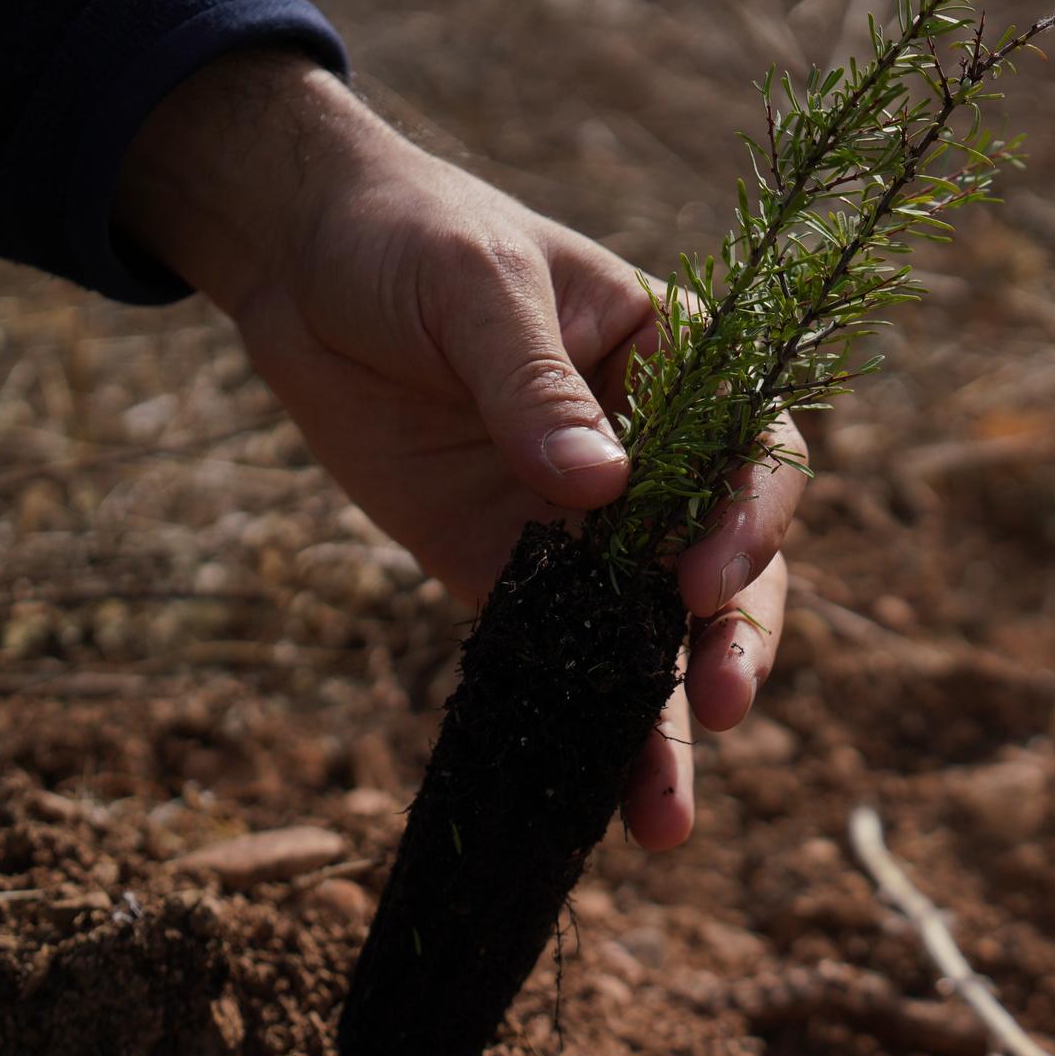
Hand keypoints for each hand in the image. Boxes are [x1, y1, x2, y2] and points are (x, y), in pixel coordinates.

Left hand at [115, 51, 801, 848]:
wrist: (301, 262)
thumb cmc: (409, 237)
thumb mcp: (475, 287)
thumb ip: (535, 388)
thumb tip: (599, 491)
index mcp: (681, 367)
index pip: (753, 453)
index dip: (748, 522)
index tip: (700, 580)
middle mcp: (655, 458)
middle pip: (726, 568)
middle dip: (732, 643)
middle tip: (721, 704)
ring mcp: (584, 525)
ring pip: (649, 635)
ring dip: (663, 724)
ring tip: (662, 818)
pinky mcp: (508, 572)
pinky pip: (558, 656)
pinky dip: (574, 724)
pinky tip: (581, 796)